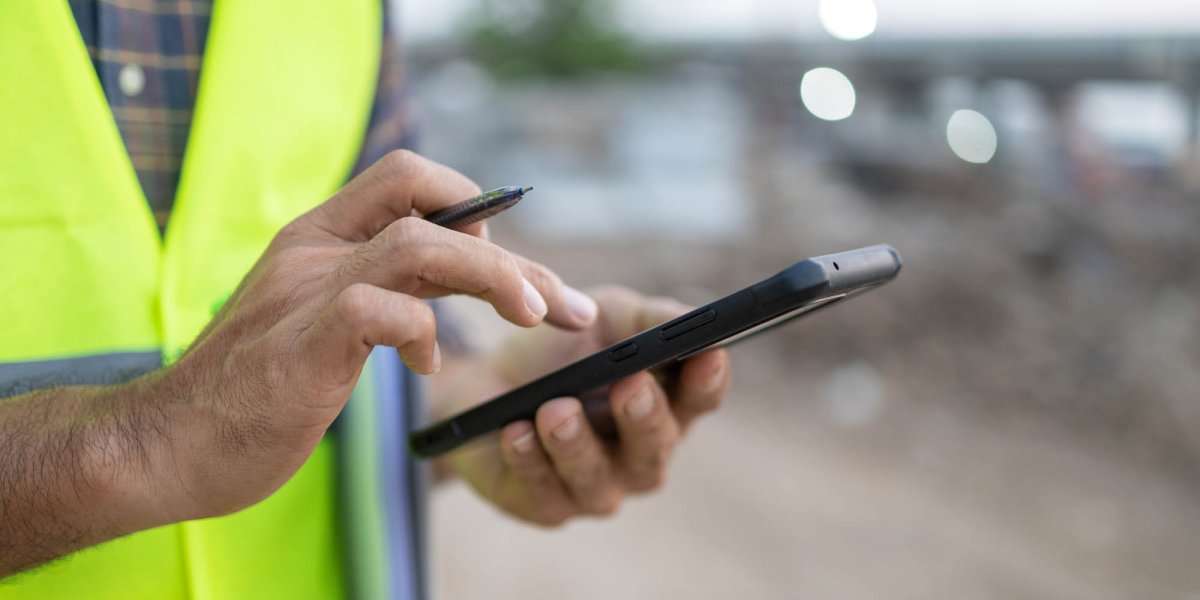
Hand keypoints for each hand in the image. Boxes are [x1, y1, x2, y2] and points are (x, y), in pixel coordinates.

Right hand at [138, 151, 595, 521]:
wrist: (165, 444)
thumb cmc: (257, 387)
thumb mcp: (325, 319)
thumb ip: (387, 287)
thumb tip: (468, 271)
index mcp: (318, 237)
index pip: (405, 176)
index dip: (469, 201)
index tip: (512, 258)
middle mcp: (312, 252)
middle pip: (429, 211)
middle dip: (514, 256)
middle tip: (565, 304)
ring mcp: (301, 296)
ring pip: (417, 246)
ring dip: (493, 277)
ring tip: (535, 314)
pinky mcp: (296, 350)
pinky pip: (377, 312)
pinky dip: (421, 332)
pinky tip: (429, 366)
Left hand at [442, 286, 730, 525]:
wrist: (485, 381)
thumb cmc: (559, 353)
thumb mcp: (605, 318)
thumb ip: (649, 319)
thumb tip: (691, 320)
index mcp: (665, 405)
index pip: (701, 398)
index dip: (708, 379)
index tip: (706, 353)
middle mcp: (640, 455)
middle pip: (656, 447)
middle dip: (644, 417)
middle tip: (629, 385)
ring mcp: (595, 486)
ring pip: (597, 478)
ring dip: (576, 443)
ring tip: (555, 409)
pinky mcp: (546, 506)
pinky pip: (542, 491)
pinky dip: (528, 459)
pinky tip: (516, 431)